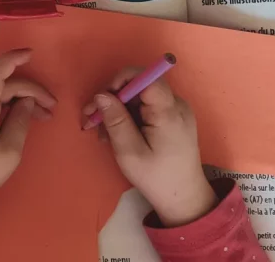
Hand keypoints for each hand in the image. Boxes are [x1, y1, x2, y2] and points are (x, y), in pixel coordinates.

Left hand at [0, 49, 56, 207]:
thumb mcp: (8, 152)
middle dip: (29, 92)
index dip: (12, 60)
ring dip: (18, 98)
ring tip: (41, 115)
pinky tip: (20, 116)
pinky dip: (4, 104)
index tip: (31, 54)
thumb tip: (27, 101)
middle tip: (52, 109)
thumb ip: (20, 121)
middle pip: (1, 85)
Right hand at [82, 69, 217, 226]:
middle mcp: (176, 105)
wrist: (184, 197)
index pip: (146, 77)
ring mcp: (175, 111)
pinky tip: (116, 133)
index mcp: (168, 112)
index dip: (121, 81)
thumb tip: (100, 94)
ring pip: (139, 98)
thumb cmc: (156, 177)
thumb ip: (115, 120)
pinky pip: (146, 107)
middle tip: (91, 120)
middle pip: (139, 87)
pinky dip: (128, 116)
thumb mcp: (129, 152)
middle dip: (112, 99)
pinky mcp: (172, 118)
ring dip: (117, 110)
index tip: (103, 99)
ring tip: (102, 133)